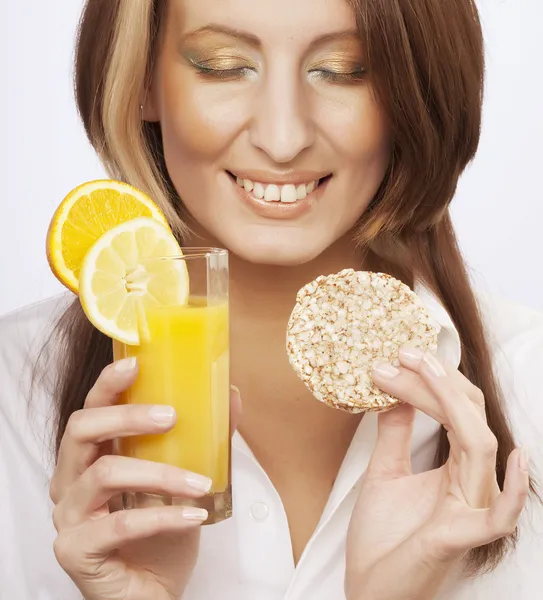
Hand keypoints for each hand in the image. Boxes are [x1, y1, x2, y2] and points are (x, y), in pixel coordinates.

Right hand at [50, 358, 241, 599]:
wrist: (153, 592)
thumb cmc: (162, 533)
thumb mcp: (185, 480)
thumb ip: (204, 440)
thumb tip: (232, 398)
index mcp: (90, 458)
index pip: (89, 409)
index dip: (107, 384)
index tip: (135, 363)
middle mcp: (70, 481)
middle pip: (82, 430)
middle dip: (127, 416)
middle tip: (172, 417)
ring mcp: (68, 516)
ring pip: (103, 474)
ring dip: (159, 474)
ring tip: (201, 482)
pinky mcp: (75, 550)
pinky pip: (119, 524)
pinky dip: (162, 516)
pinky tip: (195, 517)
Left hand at [345, 347, 528, 599]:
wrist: (368, 592)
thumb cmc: (382, 538)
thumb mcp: (384, 473)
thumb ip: (395, 435)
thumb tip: (396, 392)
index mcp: (455, 470)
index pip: (455, 413)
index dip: (433, 381)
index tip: (401, 356)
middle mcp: (469, 485)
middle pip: (469, 419)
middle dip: (439, 382)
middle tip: (406, 354)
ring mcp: (468, 510)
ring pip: (479, 447)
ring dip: (452, 404)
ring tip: (425, 370)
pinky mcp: (459, 537)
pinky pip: (498, 516)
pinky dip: (512, 490)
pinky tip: (514, 456)